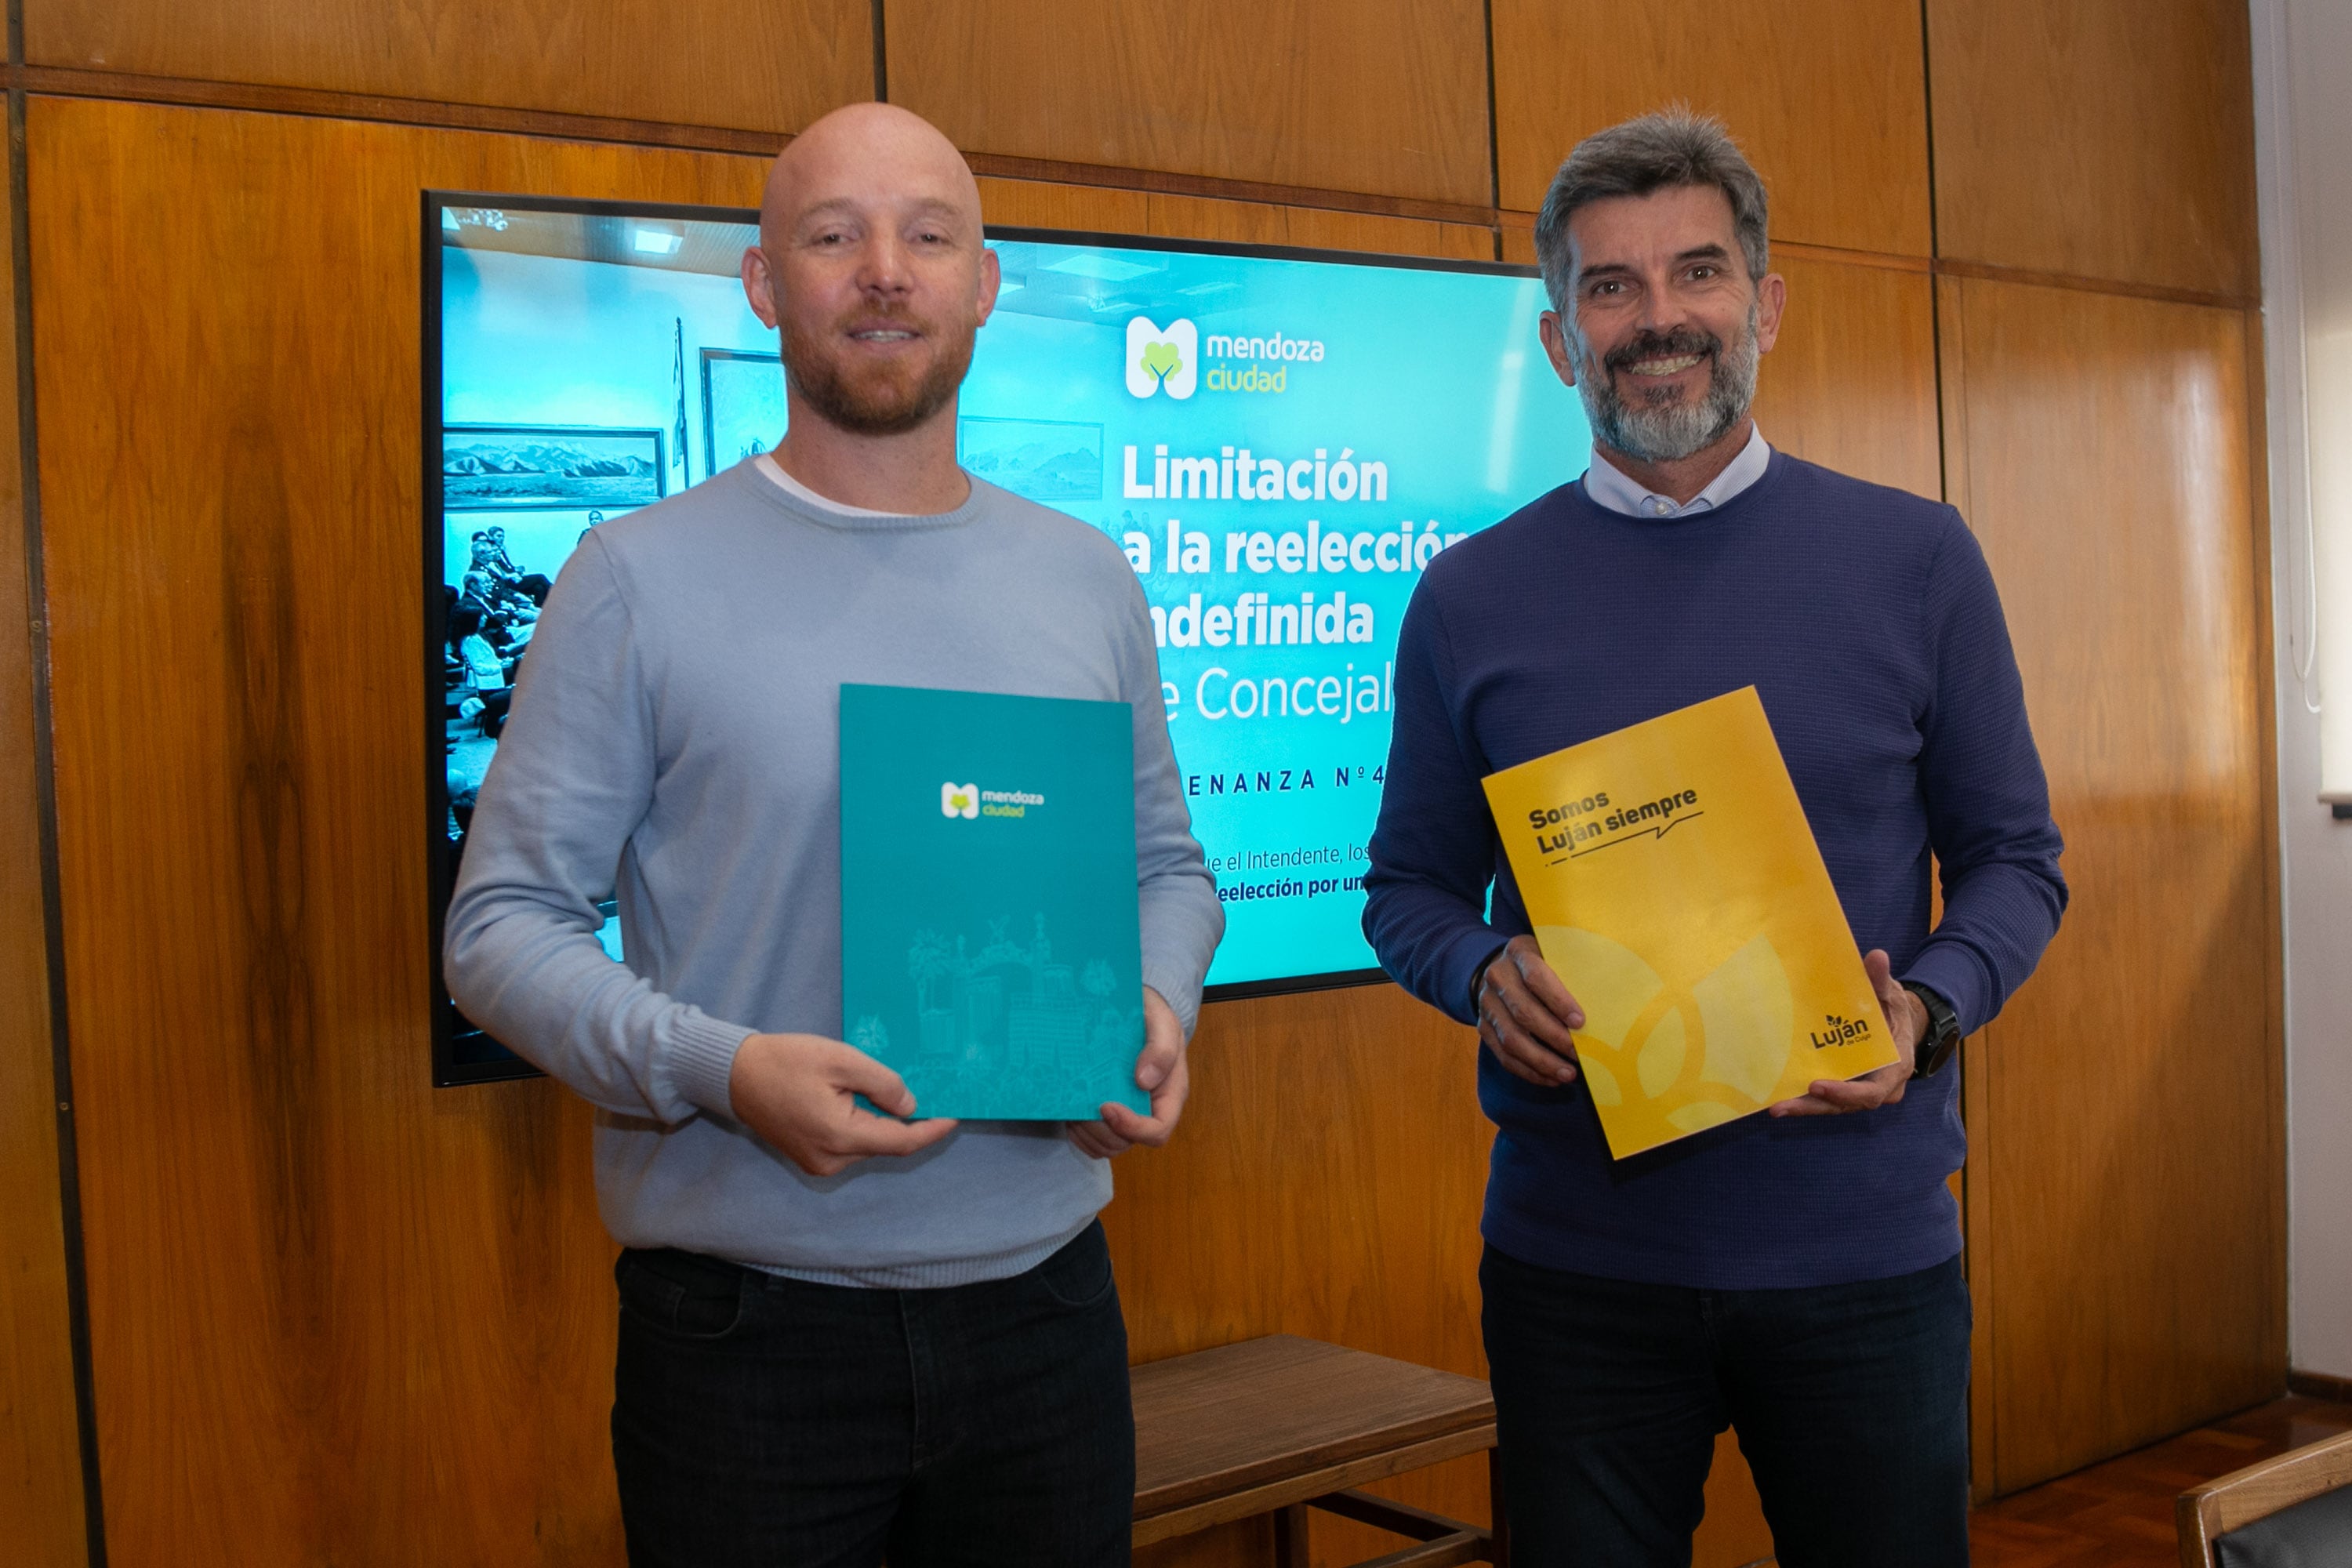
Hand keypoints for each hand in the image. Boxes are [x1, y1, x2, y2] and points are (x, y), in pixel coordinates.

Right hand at [727, 1031, 957, 1175]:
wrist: (736, 1075)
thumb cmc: (786, 1061)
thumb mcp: (841, 1059)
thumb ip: (883, 1083)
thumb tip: (911, 1106)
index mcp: (840, 1137)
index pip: (901, 1141)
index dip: (932, 1130)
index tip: (955, 1115)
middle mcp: (831, 1160)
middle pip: (885, 1143)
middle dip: (905, 1120)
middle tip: (924, 1089)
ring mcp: (818, 1164)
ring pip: (868, 1144)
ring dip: (881, 1121)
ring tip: (883, 1089)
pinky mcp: (810, 1159)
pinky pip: (849, 1145)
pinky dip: (862, 1126)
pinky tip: (861, 1100)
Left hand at [1068, 987, 1188, 1158]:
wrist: (1137, 1011)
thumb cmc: (1153, 1018)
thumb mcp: (1163, 1024)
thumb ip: (1161, 1049)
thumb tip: (1145, 1081)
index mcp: (1169, 1095)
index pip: (1158, 1130)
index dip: (1132, 1127)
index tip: (1106, 1106)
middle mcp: (1149, 1111)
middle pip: (1128, 1142)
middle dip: (1102, 1130)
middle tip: (1083, 1105)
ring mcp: (1128, 1115)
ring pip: (1109, 1145)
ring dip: (1087, 1133)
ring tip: (1074, 1108)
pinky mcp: (1109, 1114)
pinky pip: (1094, 1141)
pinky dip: (1080, 1135)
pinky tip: (1071, 1112)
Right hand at [1477, 934, 1584, 1086]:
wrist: (1503, 968)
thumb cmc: (1545, 964)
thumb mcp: (1557, 954)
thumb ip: (1575, 969)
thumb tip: (1611, 998)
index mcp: (1519, 952)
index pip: (1535, 977)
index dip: (1558, 1001)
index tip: (1580, 1022)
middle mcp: (1497, 976)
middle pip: (1523, 1012)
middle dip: (1554, 1036)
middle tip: (1579, 1053)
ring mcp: (1487, 1003)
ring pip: (1511, 1038)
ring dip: (1541, 1061)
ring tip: (1568, 1074)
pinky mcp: (1484, 1027)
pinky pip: (1503, 1055)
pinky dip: (1528, 1071)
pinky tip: (1551, 1078)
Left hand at [1768, 950, 1921, 1117]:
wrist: (1894, 1021)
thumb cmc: (1891, 1009)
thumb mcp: (1890, 994)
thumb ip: (1881, 981)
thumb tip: (1876, 957)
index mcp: (1894, 1068)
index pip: (1871, 1092)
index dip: (1846, 1093)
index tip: (1817, 1085)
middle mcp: (1877, 1086)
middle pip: (1845, 1105)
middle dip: (1814, 1106)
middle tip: (1781, 1106)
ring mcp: (1859, 1089)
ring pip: (1832, 1106)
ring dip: (1804, 1106)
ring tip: (1774, 1106)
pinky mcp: (1843, 1086)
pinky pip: (1824, 1098)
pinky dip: (1803, 1099)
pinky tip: (1776, 1097)